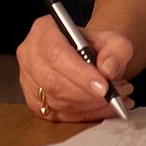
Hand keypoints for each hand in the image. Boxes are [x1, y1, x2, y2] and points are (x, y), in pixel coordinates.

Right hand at [16, 15, 134, 122]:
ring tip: (115, 98)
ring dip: (89, 104)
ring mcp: (29, 80)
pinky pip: (58, 115)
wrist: (88, 56)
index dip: (79, 73)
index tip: (103, 86)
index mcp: (43, 31)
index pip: (56, 53)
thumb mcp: (113, 40)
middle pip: (53, 81)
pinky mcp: (34, 102)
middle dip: (87, 93)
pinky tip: (103, 108)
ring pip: (56, 101)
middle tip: (114, 94)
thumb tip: (108, 69)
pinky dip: (85, 114)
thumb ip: (117, 51)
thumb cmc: (95, 46)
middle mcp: (30, 55)